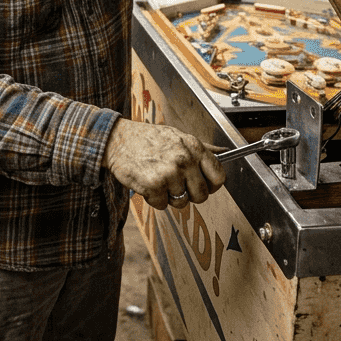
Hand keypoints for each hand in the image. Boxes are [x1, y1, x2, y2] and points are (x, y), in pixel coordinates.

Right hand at [103, 119, 225, 209]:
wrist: (116, 140)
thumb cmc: (147, 139)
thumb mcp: (178, 135)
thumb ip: (202, 148)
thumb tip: (225, 153)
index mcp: (194, 146)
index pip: (219, 176)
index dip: (212, 186)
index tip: (205, 186)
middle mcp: (184, 159)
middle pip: (201, 195)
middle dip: (189, 195)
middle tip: (176, 186)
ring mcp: (169, 173)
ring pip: (181, 202)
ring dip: (169, 196)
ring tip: (158, 179)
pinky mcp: (154, 185)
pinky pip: (162, 205)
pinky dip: (154, 198)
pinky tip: (147, 183)